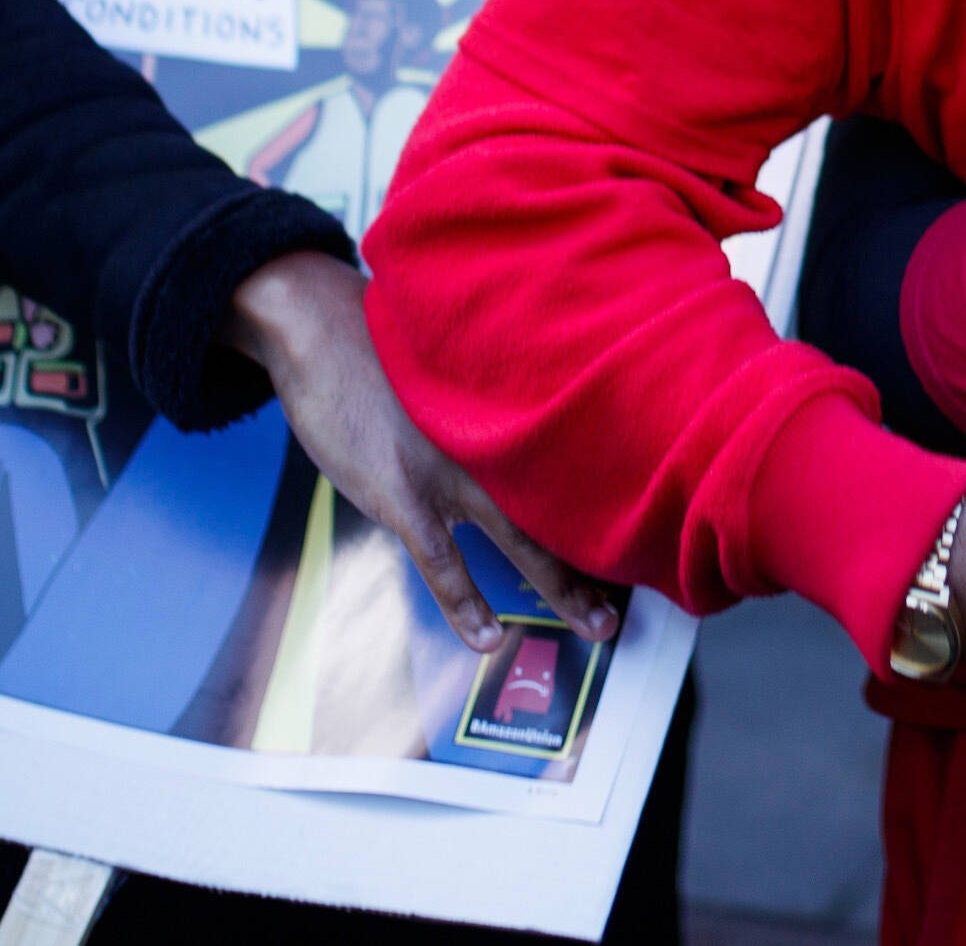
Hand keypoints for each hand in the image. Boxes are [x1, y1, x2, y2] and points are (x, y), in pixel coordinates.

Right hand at [227, 252, 617, 651]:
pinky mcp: (399, 490)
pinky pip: (441, 558)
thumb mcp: (456, 373)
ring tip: (596, 628)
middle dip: (602, 559)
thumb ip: (490, 412)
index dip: (611, 507)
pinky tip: (486, 638)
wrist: (320, 327)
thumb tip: (520, 447)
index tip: (645, 540)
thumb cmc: (388, 353)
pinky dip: (466, 602)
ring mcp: (446, 468)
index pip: (577, 465)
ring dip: (562, 587)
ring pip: (519, 538)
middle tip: (634, 603)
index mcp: (511, 410)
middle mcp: (492, 440)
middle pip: (563, 507)